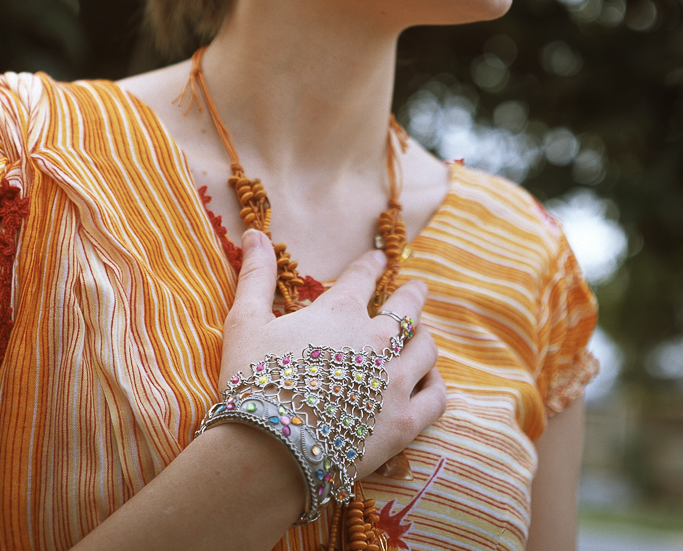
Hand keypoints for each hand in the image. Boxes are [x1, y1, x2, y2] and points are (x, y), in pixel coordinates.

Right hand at [219, 230, 446, 476]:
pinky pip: (436, 397)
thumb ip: (256, 276)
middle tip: (418, 288)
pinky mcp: (405, 422)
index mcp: (340, 312)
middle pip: (408, 308)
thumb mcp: (246, 322)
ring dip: (424, 337)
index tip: (380, 258)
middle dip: (413, 294)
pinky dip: (435, 384)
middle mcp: (376, 339)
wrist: (268, 450)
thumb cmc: (253, 381)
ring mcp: (395, 381)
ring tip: (422, 334)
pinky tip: (430, 380)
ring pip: (426, 348)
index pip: (364, 276)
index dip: (372, 264)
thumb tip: (255, 233)